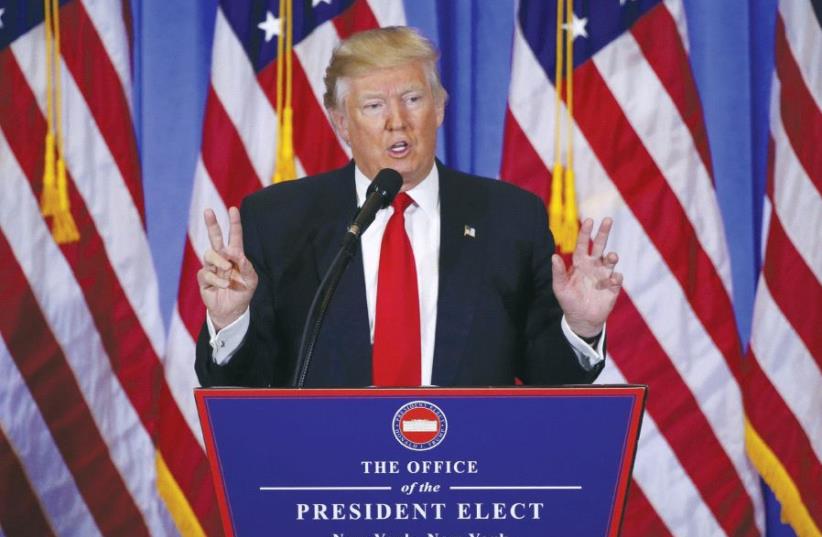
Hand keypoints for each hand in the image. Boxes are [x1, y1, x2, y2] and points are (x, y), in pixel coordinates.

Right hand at [197, 207, 258, 330]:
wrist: (232, 311)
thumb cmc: (242, 292)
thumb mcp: (251, 280)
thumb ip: (247, 266)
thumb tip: (236, 253)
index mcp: (235, 256)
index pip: (234, 236)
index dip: (234, 223)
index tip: (233, 209)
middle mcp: (222, 258)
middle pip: (215, 238)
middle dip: (212, 224)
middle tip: (208, 211)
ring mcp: (211, 267)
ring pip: (210, 254)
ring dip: (220, 261)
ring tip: (228, 270)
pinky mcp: (204, 278)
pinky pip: (207, 273)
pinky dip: (217, 279)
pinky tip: (224, 285)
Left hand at [551, 217, 622, 337]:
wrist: (582, 319)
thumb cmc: (569, 301)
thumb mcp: (560, 287)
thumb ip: (558, 272)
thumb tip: (553, 256)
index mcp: (580, 263)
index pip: (583, 244)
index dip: (585, 233)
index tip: (589, 220)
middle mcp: (594, 266)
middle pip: (600, 245)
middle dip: (604, 233)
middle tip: (608, 219)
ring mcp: (604, 275)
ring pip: (611, 260)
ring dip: (612, 256)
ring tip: (611, 257)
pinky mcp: (613, 287)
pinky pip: (617, 278)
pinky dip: (616, 277)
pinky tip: (613, 279)